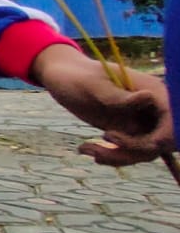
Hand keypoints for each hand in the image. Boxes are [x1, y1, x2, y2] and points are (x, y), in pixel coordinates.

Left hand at [32, 45, 173, 164]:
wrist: (63, 78)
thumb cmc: (77, 76)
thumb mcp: (94, 86)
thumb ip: (119, 96)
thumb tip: (149, 98)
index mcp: (152, 91)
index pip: (174, 118)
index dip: (168, 135)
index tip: (149, 144)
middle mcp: (152, 109)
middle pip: (161, 141)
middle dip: (134, 151)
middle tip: (100, 151)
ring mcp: (141, 122)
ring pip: (145, 151)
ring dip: (117, 156)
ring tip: (86, 149)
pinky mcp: (128, 132)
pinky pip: (129, 152)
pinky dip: (111, 156)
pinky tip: (85, 149)